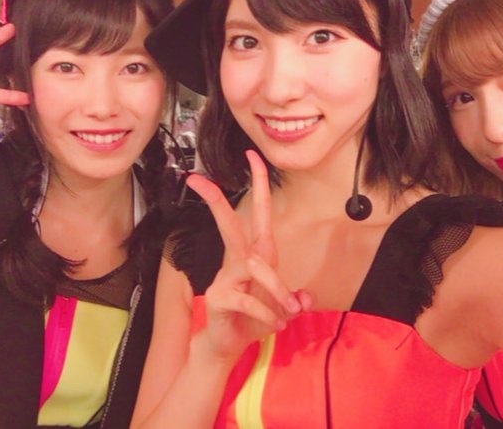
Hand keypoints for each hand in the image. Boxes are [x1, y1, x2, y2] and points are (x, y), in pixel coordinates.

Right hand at [186, 150, 309, 361]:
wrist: (228, 345)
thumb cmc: (253, 318)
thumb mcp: (281, 308)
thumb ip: (294, 300)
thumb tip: (305, 298)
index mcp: (256, 253)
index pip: (258, 213)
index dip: (258, 184)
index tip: (252, 156)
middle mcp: (239, 260)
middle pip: (229, 224)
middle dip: (215, 200)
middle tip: (197, 180)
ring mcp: (226, 277)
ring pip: (254, 267)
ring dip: (277, 288)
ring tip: (289, 309)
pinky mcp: (220, 297)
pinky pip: (249, 299)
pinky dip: (267, 312)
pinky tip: (276, 325)